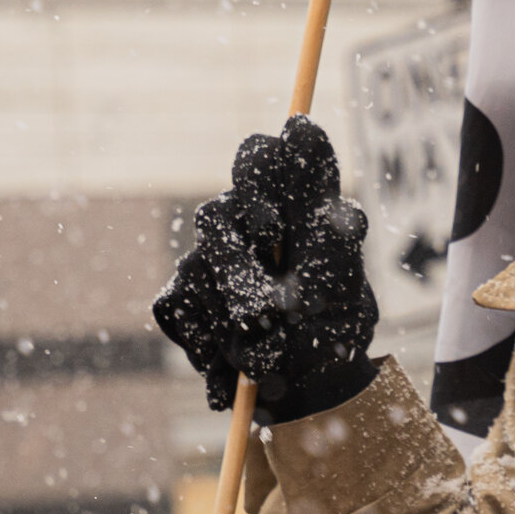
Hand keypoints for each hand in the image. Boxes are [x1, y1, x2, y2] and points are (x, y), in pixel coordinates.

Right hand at [153, 115, 380, 420]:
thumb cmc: (333, 318)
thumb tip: (300, 123)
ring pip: (198, 267)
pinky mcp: (181, 297)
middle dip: (243, 267)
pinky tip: (235, 363)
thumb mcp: (336, 262)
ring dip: (236, 316)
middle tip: (269, 305)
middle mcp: (241, 224)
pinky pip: (178, 305)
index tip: (277, 226)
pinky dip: (209, 341)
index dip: (259, 175)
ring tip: (269, 349)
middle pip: (216, 216)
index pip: (258, 157)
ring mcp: (206, 260)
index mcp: (284, 203)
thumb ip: (314, 196)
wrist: (306, 390)